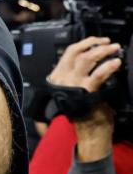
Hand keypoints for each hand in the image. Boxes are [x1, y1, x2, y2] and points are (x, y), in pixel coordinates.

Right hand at [47, 36, 121, 161]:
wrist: (88, 132)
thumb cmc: (85, 113)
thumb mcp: (75, 91)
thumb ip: (77, 76)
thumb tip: (91, 60)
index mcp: (57, 77)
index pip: (68, 53)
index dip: (84, 44)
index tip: (96, 42)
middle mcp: (62, 78)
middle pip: (76, 52)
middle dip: (93, 43)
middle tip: (107, 42)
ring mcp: (73, 83)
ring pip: (87, 58)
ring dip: (102, 51)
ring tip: (114, 49)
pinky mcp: (87, 89)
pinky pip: (99, 73)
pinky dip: (109, 65)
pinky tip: (116, 63)